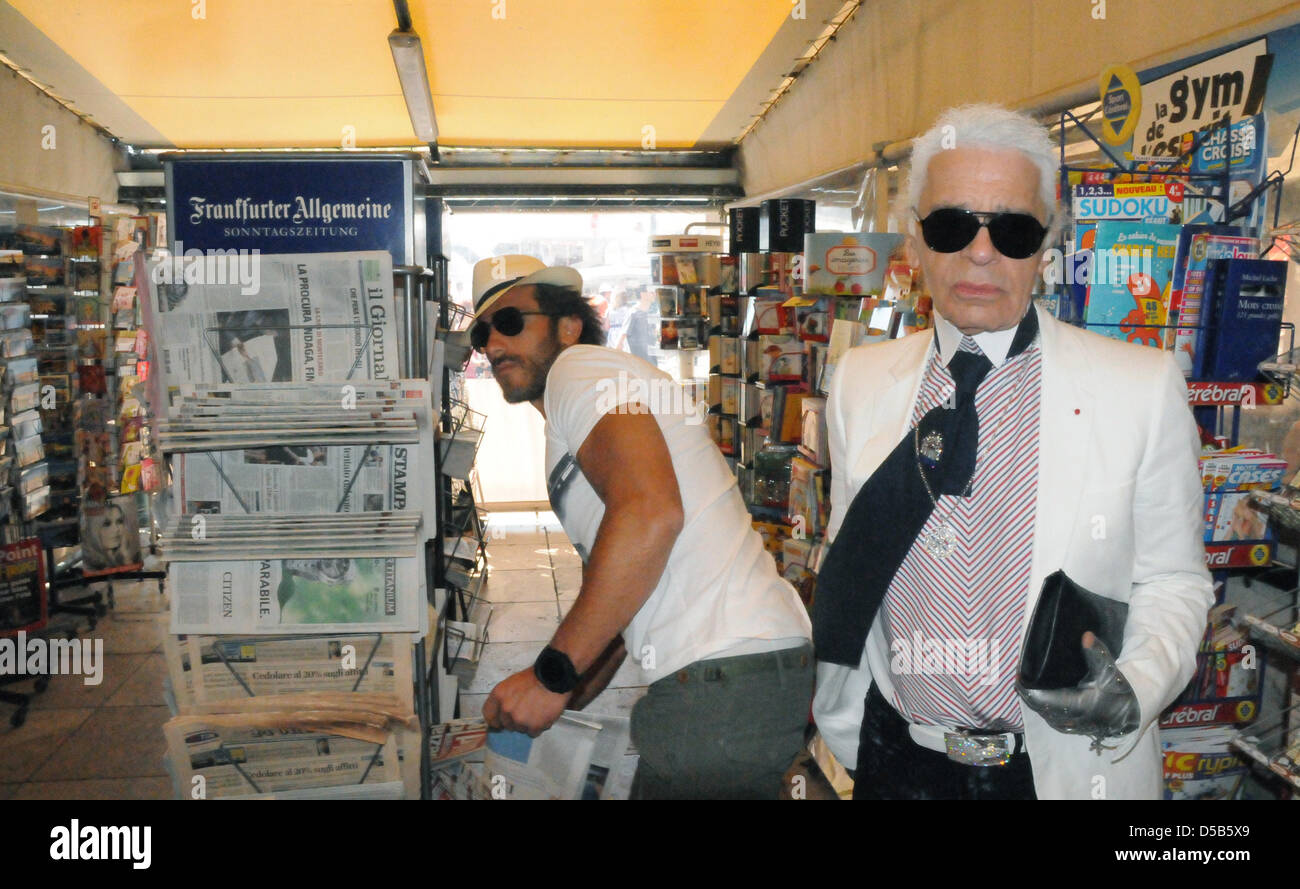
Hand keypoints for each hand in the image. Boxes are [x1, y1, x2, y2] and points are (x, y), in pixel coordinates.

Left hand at [482, 667, 568, 736]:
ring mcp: (519, 719)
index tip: (500, 721)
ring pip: (520, 729)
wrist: (554, 676)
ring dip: (527, 724)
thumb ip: (504, 699)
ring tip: (537, 711)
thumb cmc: (535, 677)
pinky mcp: (533, 726)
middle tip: (526, 711)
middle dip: (515, 720)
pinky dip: (538, 726)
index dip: (496, 719)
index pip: (489, 716)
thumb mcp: (512, 683)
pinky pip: (533, 733)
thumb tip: (502, 713)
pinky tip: (543, 715)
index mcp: (498, 695)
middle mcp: (506, 709)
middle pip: (506, 725)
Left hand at [1018, 632, 1139, 743]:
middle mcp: (1074, 719)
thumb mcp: (1109, 669)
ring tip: (1025, 687)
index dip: (1028, 690)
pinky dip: (1045, 709)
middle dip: (1029, 695)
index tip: (1018, 678)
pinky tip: (1040, 699)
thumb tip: (1086, 635)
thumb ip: (1096, 652)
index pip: (1044, 700)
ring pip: (1047, 716)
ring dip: (1036, 703)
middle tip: (1019, 678)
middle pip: (1041, 709)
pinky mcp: (1077, 728)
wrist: (1136, 708)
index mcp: (1079, 705)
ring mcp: (1075, 726)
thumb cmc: (1120, 688)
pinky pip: (1054, 720)